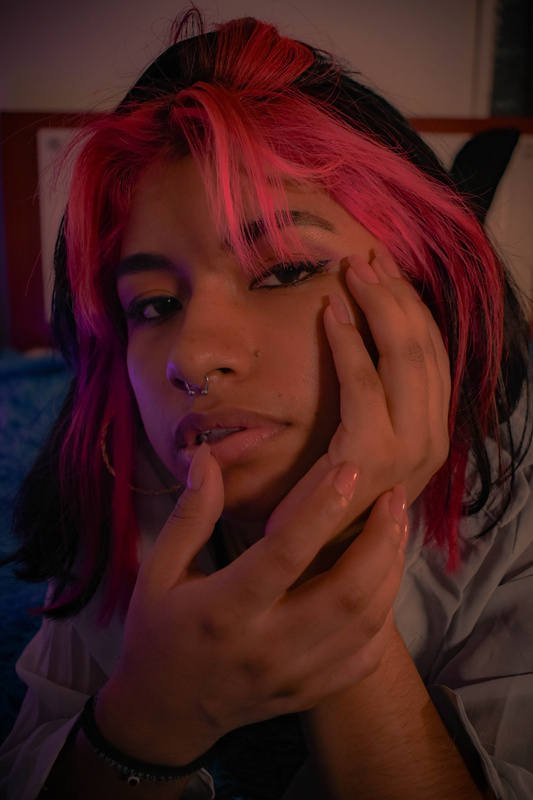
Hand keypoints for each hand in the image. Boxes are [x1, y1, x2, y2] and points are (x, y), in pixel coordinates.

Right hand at [95, 444, 406, 765]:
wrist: (164, 713)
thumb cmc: (157, 632)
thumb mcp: (158, 571)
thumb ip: (190, 515)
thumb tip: (210, 458)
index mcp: (225, 609)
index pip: (285, 552)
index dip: (322, 507)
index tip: (349, 469)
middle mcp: (267, 646)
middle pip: (346, 591)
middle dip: (380, 537)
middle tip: (394, 495)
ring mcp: (294, 677)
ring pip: (366, 623)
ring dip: (390, 569)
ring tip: (396, 527)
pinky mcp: (310, 693)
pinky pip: (366, 656)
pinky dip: (386, 614)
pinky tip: (384, 579)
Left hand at [270, 248, 450, 534]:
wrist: (309, 563)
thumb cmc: (328, 500)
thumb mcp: (363, 446)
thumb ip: (376, 406)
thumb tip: (367, 347)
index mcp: (432, 435)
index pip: (434, 358)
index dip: (413, 310)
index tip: (387, 273)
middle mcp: (431, 442)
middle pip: (424, 350)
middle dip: (398, 298)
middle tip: (368, 260)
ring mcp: (407, 452)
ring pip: (404, 359)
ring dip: (379, 308)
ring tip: (352, 272)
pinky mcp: (369, 457)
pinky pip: (362, 383)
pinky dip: (348, 342)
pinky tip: (329, 312)